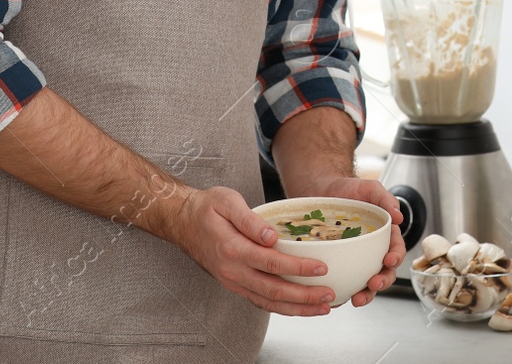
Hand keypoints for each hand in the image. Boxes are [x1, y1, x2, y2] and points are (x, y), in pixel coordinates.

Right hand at [166, 185, 339, 316]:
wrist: (182, 221)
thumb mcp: (227, 201)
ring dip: (297, 308)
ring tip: (321, 308)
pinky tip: (299, 307)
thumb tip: (271, 236)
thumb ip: (250, 220)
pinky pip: (260, 301)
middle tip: (329, 295)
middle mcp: (233, 271)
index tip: (321, 267)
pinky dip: (281, 308)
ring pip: (268, 302)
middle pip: (273, 290)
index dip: (298, 268)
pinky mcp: (234, 284)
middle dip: (304, 296)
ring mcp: (233, 281)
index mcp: (233, 249)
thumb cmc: (207, 208)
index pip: (272, 263)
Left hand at [301, 176, 405, 307]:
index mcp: (384, 235)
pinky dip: (344, 292)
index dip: (396, 257)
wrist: (322, 191)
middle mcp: (373, 250)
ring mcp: (356, 259)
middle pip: (384, 272)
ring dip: (366, 294)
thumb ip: (386, 199)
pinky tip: (338, 298)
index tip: (389, 260)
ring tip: (357, 299)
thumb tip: (398, 216)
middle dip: (382, 282)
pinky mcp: (340, 264)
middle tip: (373, 285)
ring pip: (366, 282)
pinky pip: (345, 282)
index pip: (396, 249)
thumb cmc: (348, 189)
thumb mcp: (370, 188)